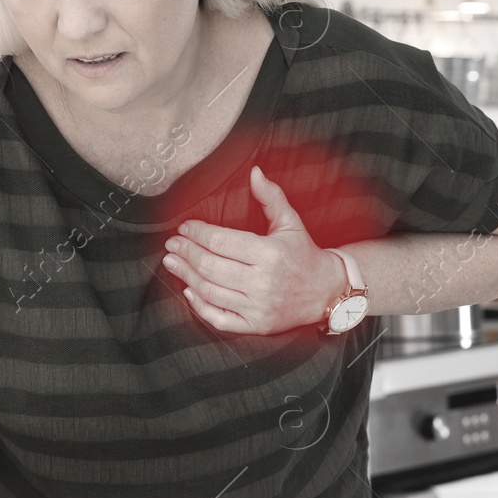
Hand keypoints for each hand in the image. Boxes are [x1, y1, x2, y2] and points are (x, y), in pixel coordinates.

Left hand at [162, 165, 343, 334]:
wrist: (326, 292)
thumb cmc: (304, 254)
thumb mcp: (291, 222)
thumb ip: (271, 197)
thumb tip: (254, 172)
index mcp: (269, 254)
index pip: (221, 241)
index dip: (197, 233)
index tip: (185, 227)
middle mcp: (262, 282)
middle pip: (210, 266)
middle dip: (185, 253)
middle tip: (172, 244)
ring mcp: (258, 307)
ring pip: (210, 291)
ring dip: (185, 275)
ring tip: (172, 262)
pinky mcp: (256, 325)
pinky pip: (219, 319)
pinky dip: (200, 306)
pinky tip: (188, 291)